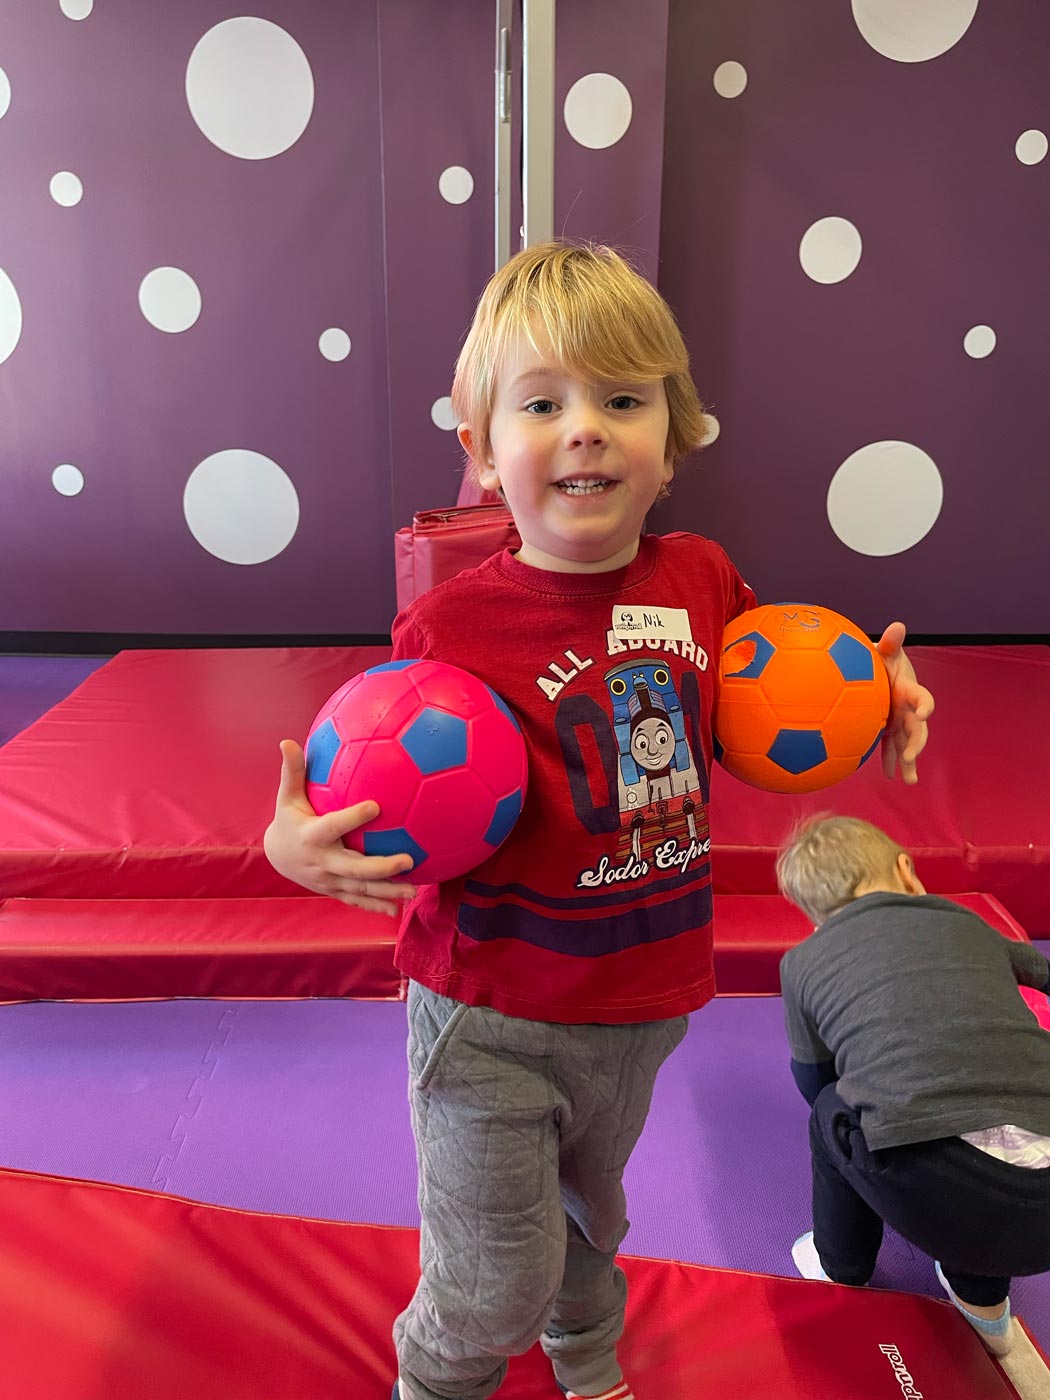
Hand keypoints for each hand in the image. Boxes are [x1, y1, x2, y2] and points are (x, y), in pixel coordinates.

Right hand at [263, 740, 416, 915]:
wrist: (277, 856)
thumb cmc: (289, 818)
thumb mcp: (287, 796)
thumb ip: (292, 771)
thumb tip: (288, 740)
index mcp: (312, 836)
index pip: (334, 826)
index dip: (353, 817)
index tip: (375, 805)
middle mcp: (322, 862)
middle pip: (353, 868)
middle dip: (380, 867)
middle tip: (407, 860)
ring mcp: (328, 880)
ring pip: (360, 889)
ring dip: (387, 891)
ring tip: (413, 893)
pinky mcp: (334, 890)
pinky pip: (357, 900)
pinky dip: (376, 906)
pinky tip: (398, 910)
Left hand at [876, 623, 934, 784]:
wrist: (880, 670)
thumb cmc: (883, 658)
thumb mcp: (885, 650)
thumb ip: (890, 642)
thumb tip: (897, 626)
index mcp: (909, 690)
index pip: (923, 698)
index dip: (925, 706)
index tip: (925, 713)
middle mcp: (908, 708)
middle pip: (918, 728)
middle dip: (916, 743)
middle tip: (911, 757)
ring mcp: (900, 720)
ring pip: (907, 744)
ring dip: (909, 762)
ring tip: (908, 780)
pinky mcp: (890, 728)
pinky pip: (891, 747)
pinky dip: (891, 761)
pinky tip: (890, 776)